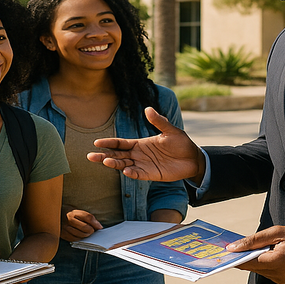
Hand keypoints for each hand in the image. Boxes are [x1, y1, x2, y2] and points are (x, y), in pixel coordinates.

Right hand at [60, 208, 102, 241]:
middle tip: (92, 230)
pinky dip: (79, 238)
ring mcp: (65, 228)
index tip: (100, 227)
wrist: (53, 215)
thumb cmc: (67, 213)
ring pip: (80, 235)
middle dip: (91, 231)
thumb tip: (98, 226)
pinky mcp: (63, 234)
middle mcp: (68, 220)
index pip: (88, 217)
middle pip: (85, 228)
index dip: (95, 223)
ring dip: (86, 235)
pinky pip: (75, 239)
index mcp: (73, 212)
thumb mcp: (76, 211)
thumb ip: (87, 217)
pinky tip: (79, 235)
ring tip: (86, 232)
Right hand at [86, 107, 204, 181]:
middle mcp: (138, 155)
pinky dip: (131, 173)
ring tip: (105, 162)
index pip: (120, 143)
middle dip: (104, 155)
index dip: (109, 143)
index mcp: (140, 143)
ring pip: (124, 165)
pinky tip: (125, 171)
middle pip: (117, 155)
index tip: (97, 143)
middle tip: (91, 156)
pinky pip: (137, 174)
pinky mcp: (150, 174)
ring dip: (114, 164)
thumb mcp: (170, 131)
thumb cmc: (181, 143)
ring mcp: (143, 165)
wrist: (193, 159)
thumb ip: (159, 121)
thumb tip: (148, 109)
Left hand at [230, 225, 284, 283]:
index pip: (249, 262)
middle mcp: (278, 274)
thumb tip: (234, 247)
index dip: (235, 257)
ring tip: (255, 247)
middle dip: (242, 257)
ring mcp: (280, 279)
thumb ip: (253, 240)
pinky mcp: (282, 280)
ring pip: (257, 269)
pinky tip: (264, 253)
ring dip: (253, 259)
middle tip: (232, 247)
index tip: (224, 252)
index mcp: (277, 262)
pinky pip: (265, 271)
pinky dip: (261, 262)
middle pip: (251, 267)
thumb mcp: (276, 232)